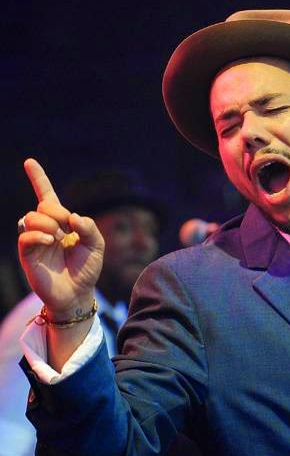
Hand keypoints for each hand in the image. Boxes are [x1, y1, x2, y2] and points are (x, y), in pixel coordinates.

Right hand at [18, 159, 104, 317]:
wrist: (78, 293)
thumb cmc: (87, 269)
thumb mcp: (97, 245)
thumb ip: (90, 227)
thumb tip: (73, 217)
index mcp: (62, 222)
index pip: (47, 196)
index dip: (38, 179)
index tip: (29, 162)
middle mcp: (46, 228)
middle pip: (42, 207)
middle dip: (56, 212)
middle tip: (67, 228)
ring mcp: (35, 240)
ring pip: (31, 217)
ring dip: (48, 224)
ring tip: (57, 239)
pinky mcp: (27, 254)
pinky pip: (25, 236)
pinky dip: (38, 235)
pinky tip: (50, 241)